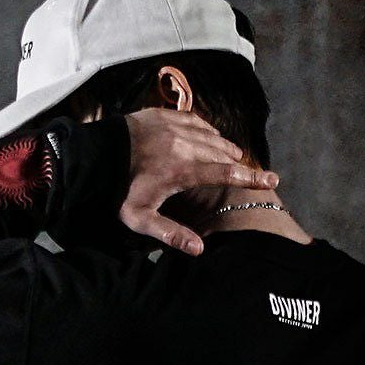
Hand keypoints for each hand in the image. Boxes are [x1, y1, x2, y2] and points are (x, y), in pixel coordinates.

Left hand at [120, 107, 279, 255]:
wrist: (92, 156)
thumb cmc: (116, 190)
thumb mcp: (141, 219)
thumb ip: (171, 233)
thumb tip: (200, 249)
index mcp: (184, 169)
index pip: (226, 173)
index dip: (252, 177)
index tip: (273, 179)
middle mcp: (184, 143)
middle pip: (222, 152)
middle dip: (240, 162)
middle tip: (251, 171)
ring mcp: (174, 126)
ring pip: (210, 134)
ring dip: (224, 145)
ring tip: (234, 154)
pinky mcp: (162, 115)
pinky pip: (193, 119)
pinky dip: (206, 128)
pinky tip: (210, 134)